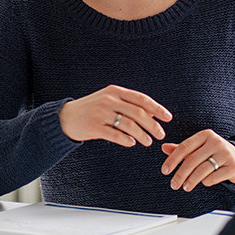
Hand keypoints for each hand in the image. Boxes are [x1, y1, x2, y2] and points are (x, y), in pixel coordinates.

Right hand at [58, 85, 172, 146]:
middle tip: (161, 134)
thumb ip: (128, 104)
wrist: (65, 117)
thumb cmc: (92, 109)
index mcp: (115, 91)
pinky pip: (116, 135)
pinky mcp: (95, 127)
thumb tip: (153, 114)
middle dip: (153, 125)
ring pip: (129, 125)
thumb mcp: (109, 100)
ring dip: (142, 135)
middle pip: (138, 113)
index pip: (141, 99)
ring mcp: (101, 113)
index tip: (168, 118)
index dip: (157, 108)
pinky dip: (127, 140)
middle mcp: (109, 100)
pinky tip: (132, 143)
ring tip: (148, 142)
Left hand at [160, 129, 234, 190]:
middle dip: (180, 174)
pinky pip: (213, 177)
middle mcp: (216, 142)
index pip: (184, 147)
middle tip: (174, 184)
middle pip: (192, 160)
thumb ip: (182, 149)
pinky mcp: (233, 166)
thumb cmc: (215, 154)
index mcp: (205, 135)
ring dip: (191, 181)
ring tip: (185, 187)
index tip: (165, 171)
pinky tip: (204, 182)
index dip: (173, 159)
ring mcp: (226, 154)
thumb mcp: (199, 148)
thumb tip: (164, 147)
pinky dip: (206, 182)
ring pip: (202, 170)